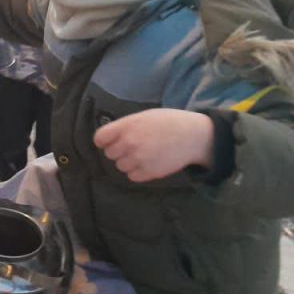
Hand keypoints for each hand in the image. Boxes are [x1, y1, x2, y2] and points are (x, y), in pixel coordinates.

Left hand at [94, 109, 213, 182]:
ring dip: (128, 162)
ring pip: (120, 166)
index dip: (104, 140)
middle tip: (132, 147)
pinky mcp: (148, 173)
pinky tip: (148, 163)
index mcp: (127, 126)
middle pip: (109, 154)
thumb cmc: (170, 122)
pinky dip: (137, 172)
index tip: (109, 141)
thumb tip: (111, 137)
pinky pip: (132, 176)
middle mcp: (129, 143)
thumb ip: (126, 126)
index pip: (100, 138)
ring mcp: (138, 159)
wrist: (194, 136)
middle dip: (118, 151)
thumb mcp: (144, 116)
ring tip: (142, 155)